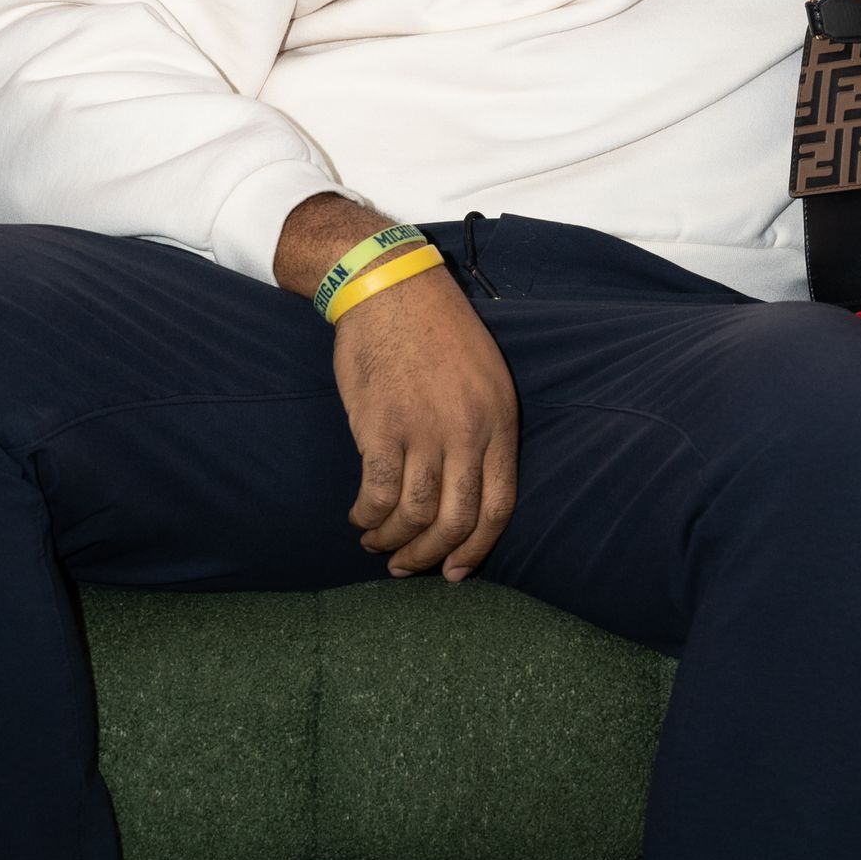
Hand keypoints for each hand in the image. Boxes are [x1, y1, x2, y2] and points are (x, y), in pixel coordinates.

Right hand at [274, 192, 517, 579]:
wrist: (391, 288)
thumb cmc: (438, 331)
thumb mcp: (486, 377)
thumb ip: (484, 432)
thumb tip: (468, 490)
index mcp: (500, 421)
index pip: (499, 507)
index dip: (477, 548)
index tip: (457, 571)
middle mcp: (467, 431)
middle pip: (455, 520)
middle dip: (430, 557)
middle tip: (408, 568)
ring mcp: (424, 430)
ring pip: (414, 515)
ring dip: (393, 542)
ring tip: (378, 545)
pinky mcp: (381, 426)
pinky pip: (378, 494)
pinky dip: (367, 517)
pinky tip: (360, 519)